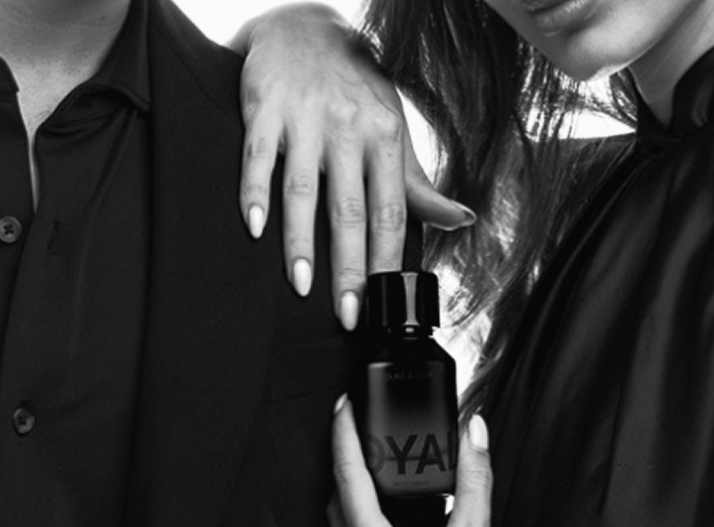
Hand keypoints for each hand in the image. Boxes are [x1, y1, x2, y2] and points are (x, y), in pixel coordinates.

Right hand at [234, 4, 473, 327]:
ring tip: (302, 284)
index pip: (389, 210)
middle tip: (345, 312)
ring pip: (302, 189)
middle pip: (348, 209)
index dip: (385, 258)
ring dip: (300, 241)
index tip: (379, 301)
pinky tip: (255, 228)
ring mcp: (304, 118)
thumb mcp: (391, 127)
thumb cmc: (352, 86)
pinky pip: (258, 158)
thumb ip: (417, 182)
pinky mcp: (264, 109)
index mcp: (385, 136)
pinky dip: (254, 194)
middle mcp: (347, 128)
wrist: (303, 26)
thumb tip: (459, 220)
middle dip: (348, 266)